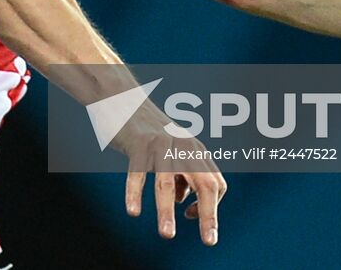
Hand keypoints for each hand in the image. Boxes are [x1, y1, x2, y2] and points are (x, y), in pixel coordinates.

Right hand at [118, 107, 225, 245]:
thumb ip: (182, 175)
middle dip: (209, 216)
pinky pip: (137, 174)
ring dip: (167, 212)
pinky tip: (133, 211)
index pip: (216, 185)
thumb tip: (183, 201)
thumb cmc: (149, 133)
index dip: (210, 207)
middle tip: (209, 241)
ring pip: (167, 184)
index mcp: (197, 150)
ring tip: (167, 235)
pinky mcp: (139, 144)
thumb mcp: (173, 152)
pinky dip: (135, 194)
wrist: (124, 100)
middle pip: (204, 186)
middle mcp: (184, 147)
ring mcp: (161, 145)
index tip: (191, 219)